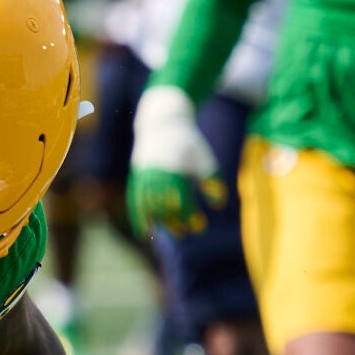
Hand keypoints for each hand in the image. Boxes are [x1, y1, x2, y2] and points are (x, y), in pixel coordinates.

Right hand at [125, 86, 222, 237]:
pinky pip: (135, 202)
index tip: (199, 225)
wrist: (163, 122)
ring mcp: (143, 176)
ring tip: (172, 230)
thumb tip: (220, 204)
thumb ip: (212, 181)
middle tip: (185, 232)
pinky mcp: (136, 177)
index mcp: (175, 170)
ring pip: (149, 207)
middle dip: (174, 222)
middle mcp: (156, 174)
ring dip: (160, 222)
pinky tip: (145, 232)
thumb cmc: (189, 143)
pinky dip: (139, 218)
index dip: (189, 216)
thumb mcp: (204, 159)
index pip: (180, 202)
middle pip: (164, 208)